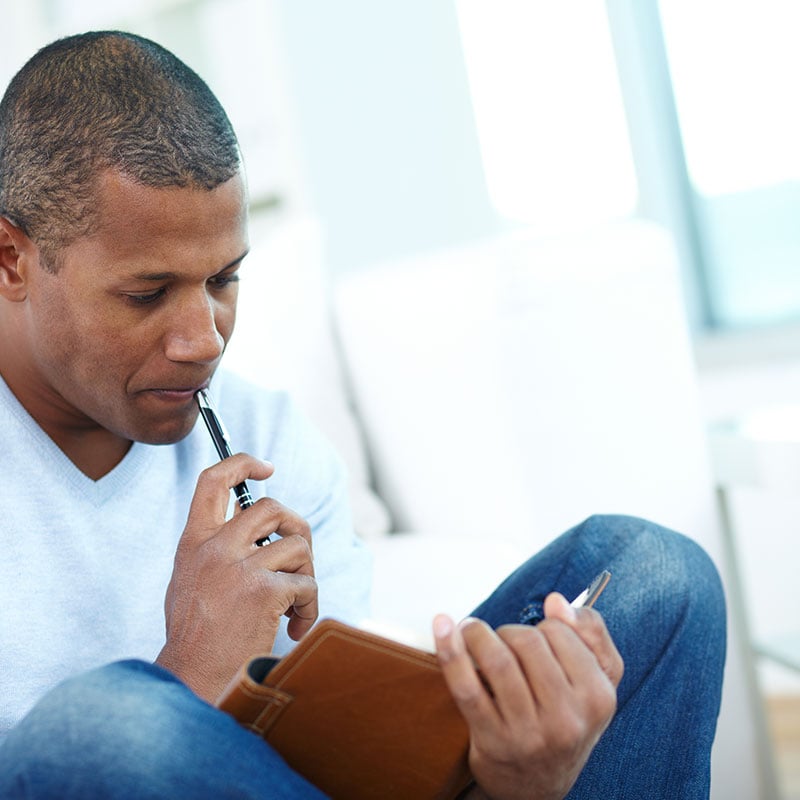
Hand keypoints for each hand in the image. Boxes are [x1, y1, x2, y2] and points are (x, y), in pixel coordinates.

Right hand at [156, 454, 317, 700]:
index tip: (266, 467)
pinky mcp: (264, 591)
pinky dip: (309, 607)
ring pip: (297, 545)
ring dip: (306, 575)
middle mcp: (214, 548)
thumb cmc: (197, 636)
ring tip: (295, 606)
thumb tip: (250, 520)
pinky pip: (307, 584)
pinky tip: (295, 629)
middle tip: (299, 557)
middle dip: (296, 527)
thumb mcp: (191, 579)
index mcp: (194, 542)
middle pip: (272, 507)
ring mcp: (239, 568)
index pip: (213, 480)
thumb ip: (215, 547)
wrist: (193, 680)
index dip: (243, 463)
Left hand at [433, 593, 622, 799]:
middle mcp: (566, 717)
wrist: (538, 783)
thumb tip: (557, 602)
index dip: (542, 626)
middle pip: (527, 642)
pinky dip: (451, 651)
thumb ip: (591, 633)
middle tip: (502, 641)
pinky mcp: (491, 738)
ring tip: (471, 631)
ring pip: (497, 659)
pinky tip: (442, 626)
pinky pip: (466, 686)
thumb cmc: (566, 718)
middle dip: (509, 631)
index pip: (559, 632)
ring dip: (477, 633)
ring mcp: (528, 731)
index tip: (534, 641)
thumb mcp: (598, 680)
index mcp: (597, 696)